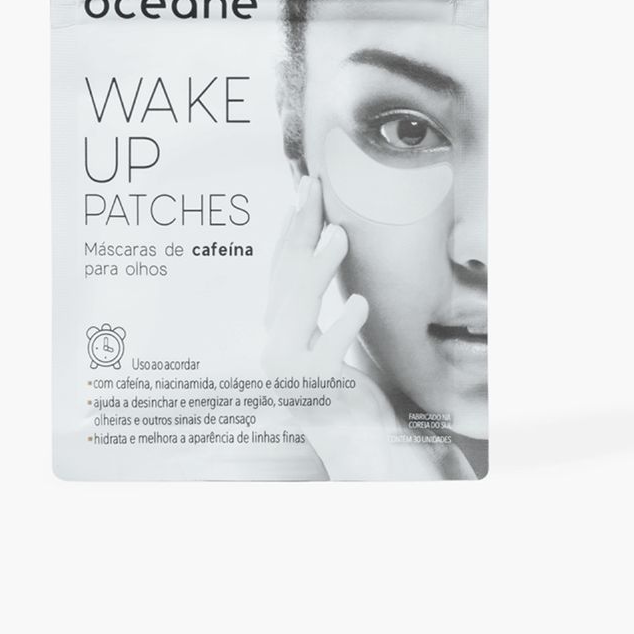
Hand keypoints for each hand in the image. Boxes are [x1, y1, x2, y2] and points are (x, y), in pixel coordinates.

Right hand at [262, 175, 444, 478]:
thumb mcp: (318, 334)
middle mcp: (274, 345)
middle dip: (300, 230)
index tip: (303, 190)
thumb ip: (308, 298)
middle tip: (314, 190)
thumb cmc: (339, 382)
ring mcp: (291, 369)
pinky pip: (328, 353)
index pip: (280, 268)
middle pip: (285, 277)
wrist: (354, 443)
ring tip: (340, 234)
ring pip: (299, 310)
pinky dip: (342, 327)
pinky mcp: (316, 389)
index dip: (291, 228)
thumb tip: (312, 238)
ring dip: (318, 268)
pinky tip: (359, 302)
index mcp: (276, 329)